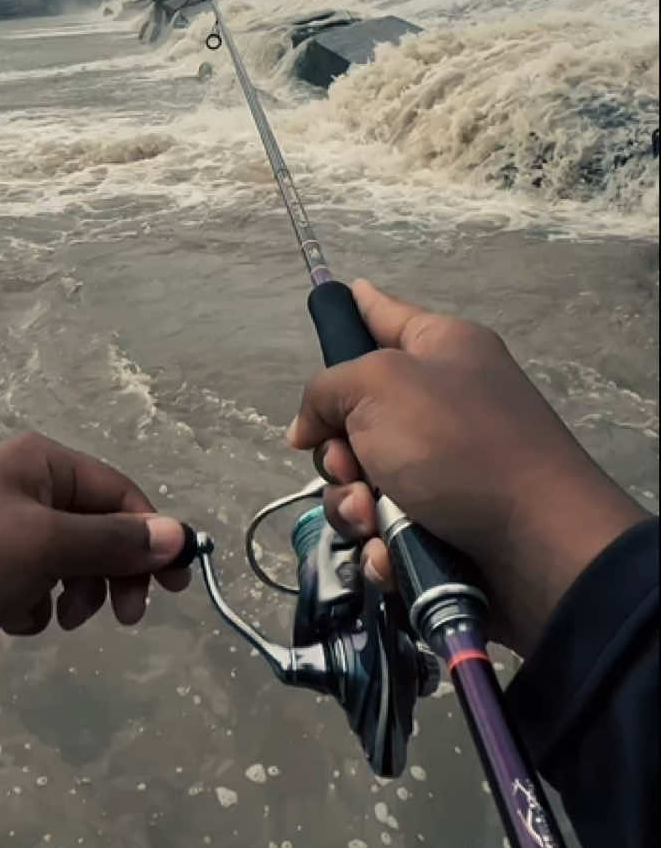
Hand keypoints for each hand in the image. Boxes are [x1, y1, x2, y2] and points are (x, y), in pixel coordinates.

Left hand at [0, 432, 188, 644]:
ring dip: (73, 592)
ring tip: (51, 620)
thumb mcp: (47, 547)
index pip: (121, 494)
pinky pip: (32, 578)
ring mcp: (3, 521)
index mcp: (44, 463)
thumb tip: (179, 533)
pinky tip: (14, 619)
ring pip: (68, 558)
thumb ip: (114, 542)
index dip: (153, 538)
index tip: (174, 589)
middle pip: (98, 527)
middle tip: (121, 618)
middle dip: (112, 573)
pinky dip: (34, 602)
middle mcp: (27, 482)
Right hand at [286, 280, 644, 654]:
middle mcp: (442, 402)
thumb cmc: (457, 443)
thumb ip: (325, 390)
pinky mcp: (442, 525)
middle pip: (355, 416)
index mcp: (441, 349)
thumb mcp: (377, 386)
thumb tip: (310, 429)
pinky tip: (388, 554)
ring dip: (352, 506)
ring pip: (361, 481)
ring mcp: (443, 468)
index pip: (386, 315)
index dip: (358, 307)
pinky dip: (380, 546)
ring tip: (372, 519)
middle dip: (337, 452)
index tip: (342, 293)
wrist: (537, 544)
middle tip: (351, 467)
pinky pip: (384, 531)